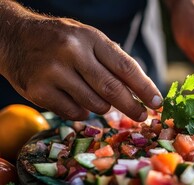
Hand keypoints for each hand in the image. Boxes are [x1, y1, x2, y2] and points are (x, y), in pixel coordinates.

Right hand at [0, 1, 161, 120]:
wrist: (14, 37)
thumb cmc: (61, 40)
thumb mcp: (88, 39)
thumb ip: (112, 61)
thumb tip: (141, 92)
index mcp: (90, 38)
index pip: (126, 67)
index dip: (145, 88)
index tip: (158, 102)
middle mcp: (72, 53)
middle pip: (112, 90)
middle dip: (132, 107)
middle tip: (142, 116)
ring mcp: (54, 73)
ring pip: (95, 105)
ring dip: (104, 108)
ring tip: (98, 99)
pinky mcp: (39, 91)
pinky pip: (75, 113)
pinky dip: (83, 112)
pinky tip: (77, 100)